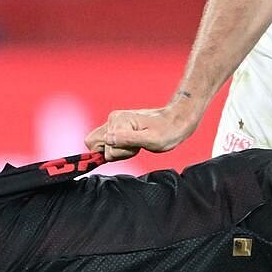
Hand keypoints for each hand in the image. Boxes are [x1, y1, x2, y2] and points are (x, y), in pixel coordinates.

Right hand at [87, 100, 201, 160]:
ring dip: (118, 150)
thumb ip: (128, 140)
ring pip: (102, 144)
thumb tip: (108, 140)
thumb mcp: (151, 140)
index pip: (101, 146)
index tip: (134, 148)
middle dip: (114, 152)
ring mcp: (115, 121)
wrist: (176, 121)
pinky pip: (109, 142)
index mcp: (118, 121)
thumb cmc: (167, 132)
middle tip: (134, 148)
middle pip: (95, 143)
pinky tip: (135, 143)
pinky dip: (120, 147)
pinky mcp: (118, 126)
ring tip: (136, 145)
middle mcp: (113, 119)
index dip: (117, 153)